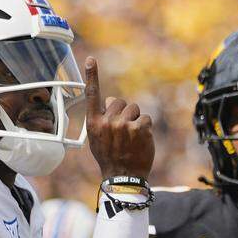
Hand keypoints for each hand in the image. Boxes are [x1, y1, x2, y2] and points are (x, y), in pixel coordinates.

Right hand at [83, 57, 153, 180]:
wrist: (123, 177)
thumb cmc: (110, 157)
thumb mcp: (98, 139)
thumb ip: (102, 118)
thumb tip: (113, 99)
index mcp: (94, 123)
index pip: (92, 95)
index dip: (92, 76)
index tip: (91, 59)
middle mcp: (107, 121)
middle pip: (119, 102)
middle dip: (124, 113)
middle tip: (123, 132)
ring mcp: (124, 124)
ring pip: (134, 109)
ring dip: (135, 120)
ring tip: (131, 138)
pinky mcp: (140, 128)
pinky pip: (145, 118)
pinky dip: (145, 129)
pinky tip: (140, 141)